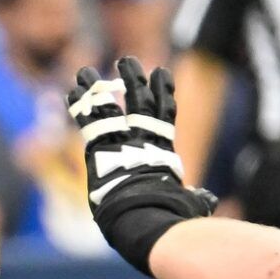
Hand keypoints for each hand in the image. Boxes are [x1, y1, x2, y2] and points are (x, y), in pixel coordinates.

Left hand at [66, 59, 216, 273]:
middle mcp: (142, 142)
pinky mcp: (99, 149)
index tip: (161, 75)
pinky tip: (74, 88)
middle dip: (135, 82)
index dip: (163, 95)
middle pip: (141, 104)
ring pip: (114, 105)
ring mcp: (121, 142)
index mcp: (162, 153)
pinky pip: (88, 121)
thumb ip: (195, 198)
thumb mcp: (185, 205)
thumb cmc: (170, 215)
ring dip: (102, 85)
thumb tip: (205, 200)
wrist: (147, 217)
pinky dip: (81, 104)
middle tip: (128, 62)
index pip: (163, 118)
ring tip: (89, 69)